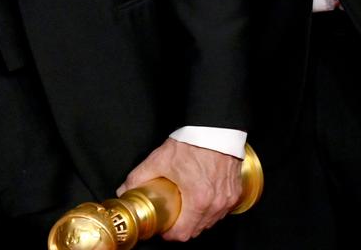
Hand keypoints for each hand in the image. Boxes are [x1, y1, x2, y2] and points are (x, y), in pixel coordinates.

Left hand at [116, 137, 241, 240]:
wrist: (215, 127)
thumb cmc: (193, 142)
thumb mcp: (160, 158)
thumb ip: (139, 176)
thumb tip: (124, 190)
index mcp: (198, 199)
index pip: (183, 234)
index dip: (170, 233)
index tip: (164, 226)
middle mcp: (216, 203)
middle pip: (197, 230)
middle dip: (182, 226)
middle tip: (172, 214)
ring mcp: (227, 198)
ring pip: (210, 221)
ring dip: (197, 219)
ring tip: (186, 206)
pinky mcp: (235, 192)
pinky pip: (221, 210)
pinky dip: (211, 209)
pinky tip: (202, 198)